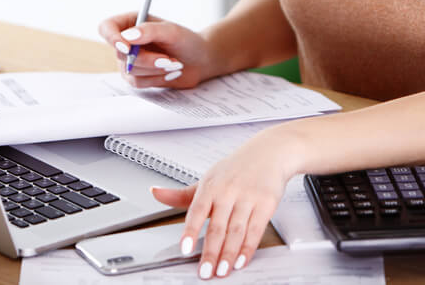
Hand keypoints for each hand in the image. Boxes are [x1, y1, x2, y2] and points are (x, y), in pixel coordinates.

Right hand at [98, 13, 221, 88]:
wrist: (200, 61)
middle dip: (147, 59)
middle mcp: (127, 41)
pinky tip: (170, 72)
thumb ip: (149, 31)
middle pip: (121, 54)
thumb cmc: (187, 41)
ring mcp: (130, 60)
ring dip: (155, 69)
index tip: (127, 47)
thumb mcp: (171, 31)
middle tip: (169, 59)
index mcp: (131, 22)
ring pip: (130, 70)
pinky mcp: (137, 76)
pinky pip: (137, 82)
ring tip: (174, 63)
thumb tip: (127, 38)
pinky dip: (156, 78)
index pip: (106, 28)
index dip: (112, 38)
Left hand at [151, 128, 299, 278]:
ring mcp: (248, 197)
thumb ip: (181, 194)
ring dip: (228, 254)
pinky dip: (248, 248)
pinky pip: (256, 230)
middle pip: (218, 227)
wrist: (268, 152)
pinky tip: (240, 260)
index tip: (185, 248)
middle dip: (211, 253)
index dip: (190, 231)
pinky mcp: (266, 204)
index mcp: (211, 186)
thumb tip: (155, 193)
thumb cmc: (235, 169)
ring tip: (221, 271)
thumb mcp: (207, 179)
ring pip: (236, 231)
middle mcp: (228, 191)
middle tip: (205, 272)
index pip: (197, 210)